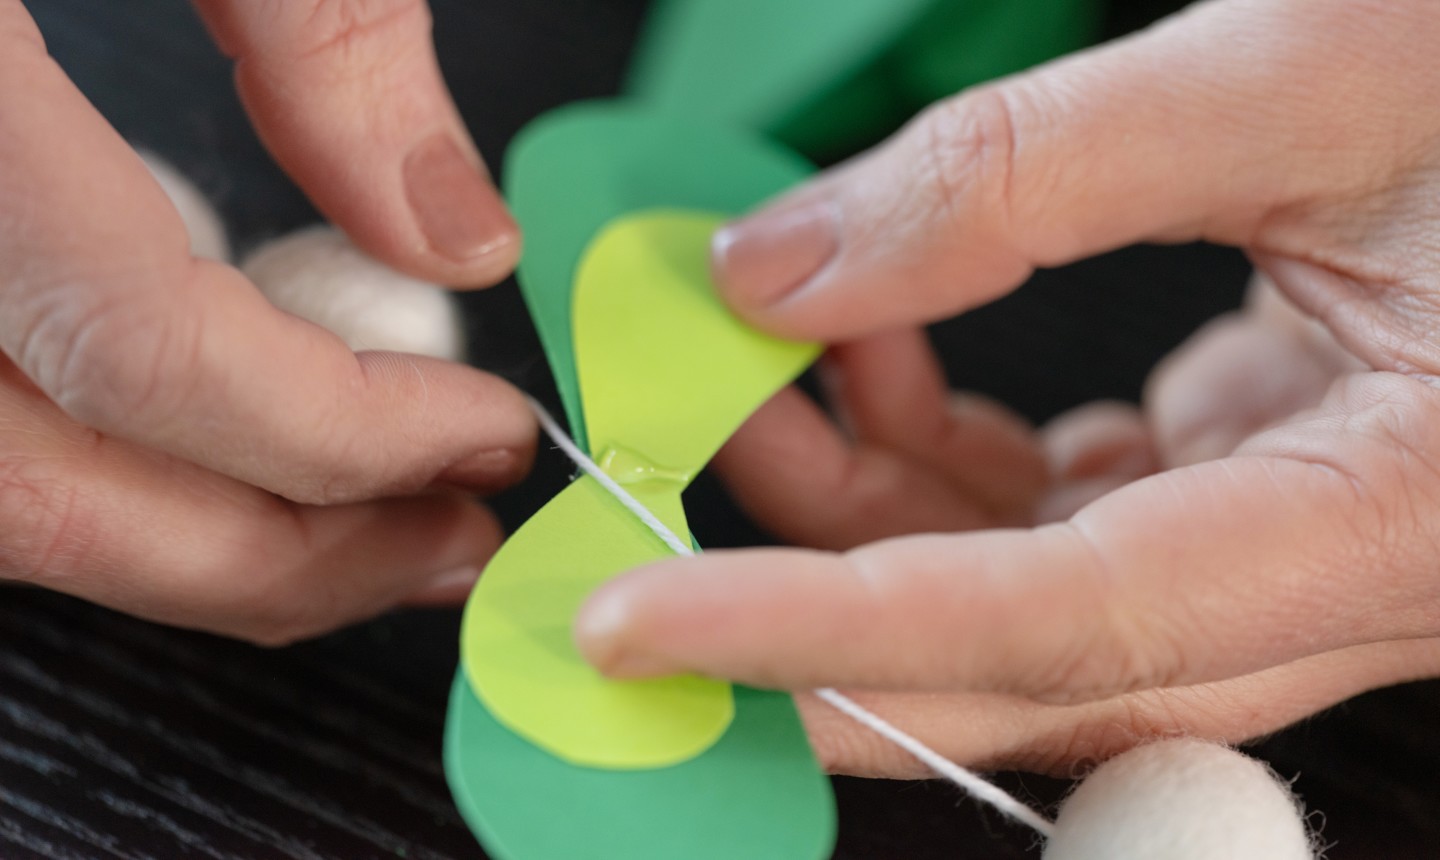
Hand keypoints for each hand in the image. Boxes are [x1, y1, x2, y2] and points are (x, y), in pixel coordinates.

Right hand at [0, 0, 532, 642]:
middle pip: (38, 486)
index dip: (340, 435)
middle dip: (272, 553)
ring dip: (185, 538)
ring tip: (358, 527)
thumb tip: (449, 231)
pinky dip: (101, 444)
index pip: (136, 349)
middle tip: (437, 544)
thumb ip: (324, 29)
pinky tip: (225, 421)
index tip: (481, 438)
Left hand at [573, 0, 1439, 775]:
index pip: (1057, 628)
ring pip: (1021, 587)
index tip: (646, 626)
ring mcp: (1289, 538)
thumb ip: (1022, 176)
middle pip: (1024, 652)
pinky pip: (1056, 516)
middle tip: (667, 471)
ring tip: (770, 351)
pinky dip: (940, 444)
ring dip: (866, 488)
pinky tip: (882, 340)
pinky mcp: (1252, 488)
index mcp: (1396, 517)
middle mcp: (1342, 572)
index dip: (828, 637)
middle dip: (813, 577)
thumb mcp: (1310, 74)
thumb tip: (783, 267)